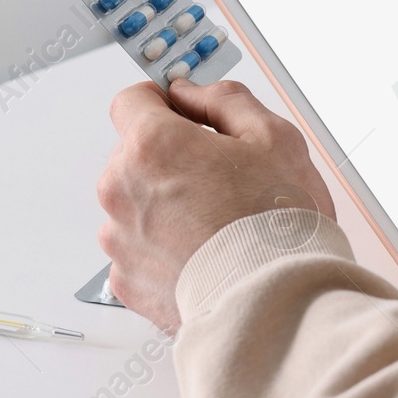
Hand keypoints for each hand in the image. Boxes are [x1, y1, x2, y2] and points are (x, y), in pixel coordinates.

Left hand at [97, 79, 334, 332]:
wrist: (275, 304)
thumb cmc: (277, 226)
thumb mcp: (274, 137)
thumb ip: (225, 100)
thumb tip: (194, 92)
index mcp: (152, 145)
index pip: (131, 101)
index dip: (161, 103)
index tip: (182, 114)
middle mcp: (122, 189)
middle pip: (136, 156)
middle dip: (172, 160)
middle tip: (222, 179)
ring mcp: (120, 239)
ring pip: (138, 204)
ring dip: (167, 206)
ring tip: (219, 225)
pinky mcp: (127, 281)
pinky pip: (140, 249)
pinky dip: (166, 249)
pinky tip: (206, 254)